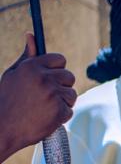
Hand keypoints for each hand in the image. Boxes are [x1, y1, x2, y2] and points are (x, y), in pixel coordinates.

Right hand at [0, 33, 76, 160]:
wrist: (3, 128)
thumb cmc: (7, 99)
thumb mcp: (13, 74)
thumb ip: (27, 57)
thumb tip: (31, 35)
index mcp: (32, 66)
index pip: (60, 59)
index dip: (57, 69)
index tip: (51, 76)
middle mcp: (44, 78)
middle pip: (69, 76)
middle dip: (61, 85)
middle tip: (46, 95)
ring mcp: (53, 94)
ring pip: (72, 94)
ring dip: (62, 101)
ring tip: (44, 107)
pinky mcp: (59, 110)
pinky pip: (69, 110)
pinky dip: (60, 115)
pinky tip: (46, 117)